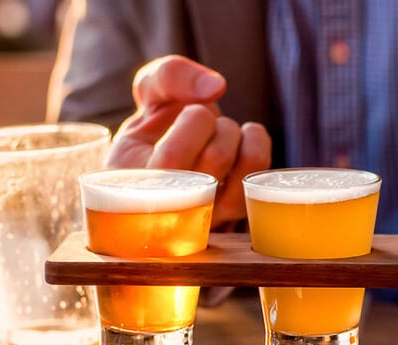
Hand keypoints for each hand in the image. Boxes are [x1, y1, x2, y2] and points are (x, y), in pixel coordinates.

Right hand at [108, 55, 270, 229]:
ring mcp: (207, 215)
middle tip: (201, 126)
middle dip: (216, 123)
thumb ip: (169, 76)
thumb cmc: (156, 129)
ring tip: (217, 136)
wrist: (174, 161)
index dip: (193, 119)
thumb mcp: (148, 95)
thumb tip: (216, 87)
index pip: (174, 157)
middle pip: (217, 156)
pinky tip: (238, 144)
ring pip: (247, 165)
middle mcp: (172, 209)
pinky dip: (256, 142)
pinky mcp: (234, 213)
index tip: (182, 116)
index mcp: (135, 184)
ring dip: (236, 134)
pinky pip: (262, 173)